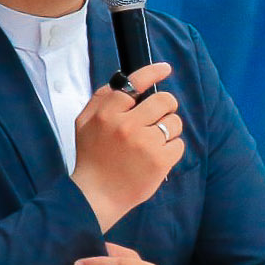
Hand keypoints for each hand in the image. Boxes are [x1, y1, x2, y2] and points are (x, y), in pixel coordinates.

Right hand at [71, 62, 184, 230]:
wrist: (95, 196)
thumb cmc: (92, 157)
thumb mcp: (85, 122)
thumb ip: (103, 98)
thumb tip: (127, 79)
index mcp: (107, 114)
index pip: (135, 83)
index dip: (153, 72)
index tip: (165, 68)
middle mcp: (126, 126)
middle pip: (164, 100)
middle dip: (165, 106)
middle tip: (159, 117)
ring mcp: (145, 144)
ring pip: (175, 122)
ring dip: (169, 129)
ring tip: (154, 141)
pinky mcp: (159, 161)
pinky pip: (179, 144)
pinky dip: (171, 150)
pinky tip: (156, 157)